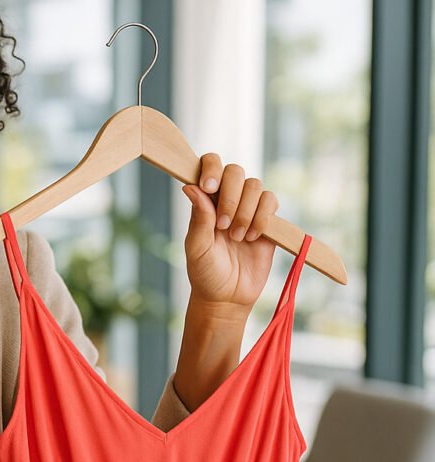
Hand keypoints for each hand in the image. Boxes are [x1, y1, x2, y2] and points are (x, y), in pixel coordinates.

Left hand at [180, 153, 277, 313]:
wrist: (228, 297)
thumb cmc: (205, 272)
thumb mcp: (196, 248)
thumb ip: (198, 218)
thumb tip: (190, 186)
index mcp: (204, 200)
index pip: (209, 165)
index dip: (211, 168)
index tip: (209, 188)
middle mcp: (226, 199)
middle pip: (235, 171)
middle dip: (231, 196)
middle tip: (222, 226)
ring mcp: (248, 208)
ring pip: (255, 185)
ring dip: (246, 210)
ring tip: (236, 237)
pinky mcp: (268, 221)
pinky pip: (272, 201)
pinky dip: (263, 216)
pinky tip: (252, 237)